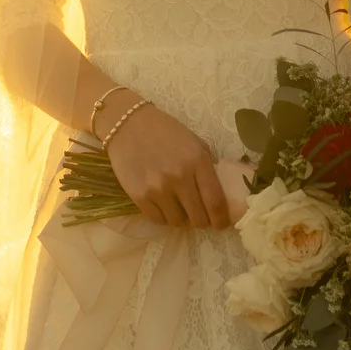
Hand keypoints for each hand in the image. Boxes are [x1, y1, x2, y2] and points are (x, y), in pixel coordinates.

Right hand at [103, 98, 235, 229]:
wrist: (128, 125)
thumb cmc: (166, 132)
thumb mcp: (195, 143)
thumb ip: (207, 168)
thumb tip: (217, 195)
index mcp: (198, 161)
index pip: (215, 202)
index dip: (221, 219)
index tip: (221, 224)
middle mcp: (179, 177)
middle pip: (198, 218)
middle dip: (202, 221)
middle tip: (200, 215)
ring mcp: (158, 189)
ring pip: (178, 222)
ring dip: (182, 219)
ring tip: (179, 207)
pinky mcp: (139, 197)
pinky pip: (158, 220)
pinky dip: (164, 217)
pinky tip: (164, 206)